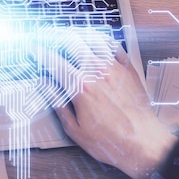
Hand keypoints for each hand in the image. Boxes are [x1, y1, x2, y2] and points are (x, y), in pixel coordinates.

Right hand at [38, 35, 176, 178]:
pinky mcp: (129, 71)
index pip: (55, 62)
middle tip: (49, 36)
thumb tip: (48, 88)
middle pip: (73, 43)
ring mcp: (115, 69)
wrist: (144, 143)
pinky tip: (98, 41)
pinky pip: (115, 47)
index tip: (34, 48)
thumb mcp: (76, 131)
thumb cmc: (113, 141)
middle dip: (57, 37)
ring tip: (70, 34)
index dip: (40, 53)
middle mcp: (98, 73)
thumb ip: (59, 105)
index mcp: (81, 88)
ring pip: (94, 40)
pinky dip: (103, 40)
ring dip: (79, 35)